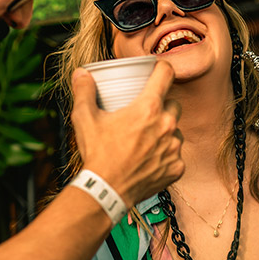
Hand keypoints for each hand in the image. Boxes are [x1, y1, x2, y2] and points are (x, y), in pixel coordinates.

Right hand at [71, 61, 183, 206]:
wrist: (106, 190)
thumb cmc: (97, 153)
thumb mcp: (85, 119)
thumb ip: (84, 92)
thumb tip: (81, 74)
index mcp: (148, 108)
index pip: (166, 74)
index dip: (162, 68)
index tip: (158, 71)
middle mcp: (166, 125)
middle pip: (174, 103)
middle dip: (163, 105)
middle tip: (145, 114)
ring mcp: (174, 148)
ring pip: (177, 130)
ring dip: (165, 132)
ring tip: (146, 139)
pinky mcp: (177, 167)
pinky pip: (176, 155)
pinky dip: (165, 155)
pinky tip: (149, 159)